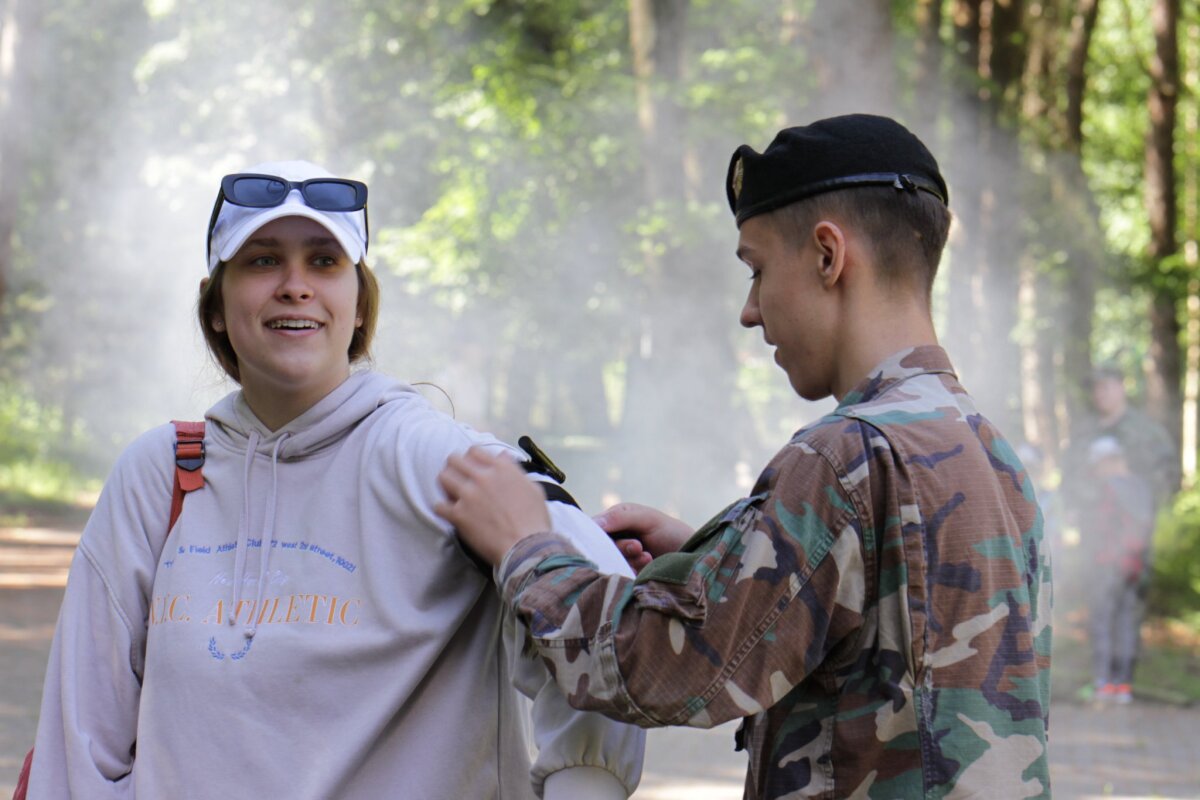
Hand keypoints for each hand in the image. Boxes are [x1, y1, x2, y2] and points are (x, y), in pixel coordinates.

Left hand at [436, 447, 551, 565]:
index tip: (471, 468)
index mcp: (501, 468)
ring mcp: (468, 495)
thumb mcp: (532, 488)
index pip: (474, 451)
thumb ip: (514, 470)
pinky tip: (449, 513)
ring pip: (443, 477)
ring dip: (446, 485)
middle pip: (454, 460)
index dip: (470, 459)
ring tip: (451, 494)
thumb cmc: (534, 520)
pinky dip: (442, 509)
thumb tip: (503, 456)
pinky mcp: (459, 515)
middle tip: (457, 479)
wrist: (526, 547)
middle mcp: (482, 477)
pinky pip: (439, 506)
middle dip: (454, 468)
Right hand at [593, 503, 692, 573]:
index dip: (597, 534)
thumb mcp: (647, 519)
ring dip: (628, 559)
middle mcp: (614, 538)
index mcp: (615, 520)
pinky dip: (632, 570)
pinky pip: (618, 574)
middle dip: (620, 547)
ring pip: (609, 561)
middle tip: (638, 547)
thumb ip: (620, 518)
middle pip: (599, 546)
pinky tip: (648, 565)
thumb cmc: (671, 532)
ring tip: (648, 557)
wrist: (693, 557)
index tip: (612, 540)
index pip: (593, 527)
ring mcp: (620, 557)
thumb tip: (594, 523)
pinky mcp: (626, 573)